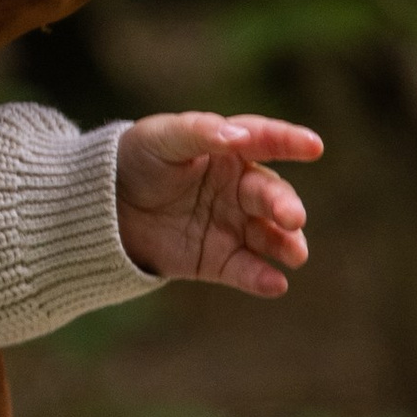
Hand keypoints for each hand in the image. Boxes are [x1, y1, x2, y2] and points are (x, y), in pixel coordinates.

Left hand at [115, 109, 319, 294]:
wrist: (103, 207)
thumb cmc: (137, 159)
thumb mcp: (161, 137)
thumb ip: (200, 132)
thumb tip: (237, 135)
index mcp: (230, 150)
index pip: (264, 141)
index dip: (288, 141)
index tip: (313, 146)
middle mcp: (239, 188)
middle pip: (269, 194)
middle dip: (284, 205)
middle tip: (293, 217)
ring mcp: (232, 225)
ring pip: (268, 235)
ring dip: (285, 244)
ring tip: (296, 254)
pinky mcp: (218, 260)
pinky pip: (245, 269)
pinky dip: (261, 278)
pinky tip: (275, 284)